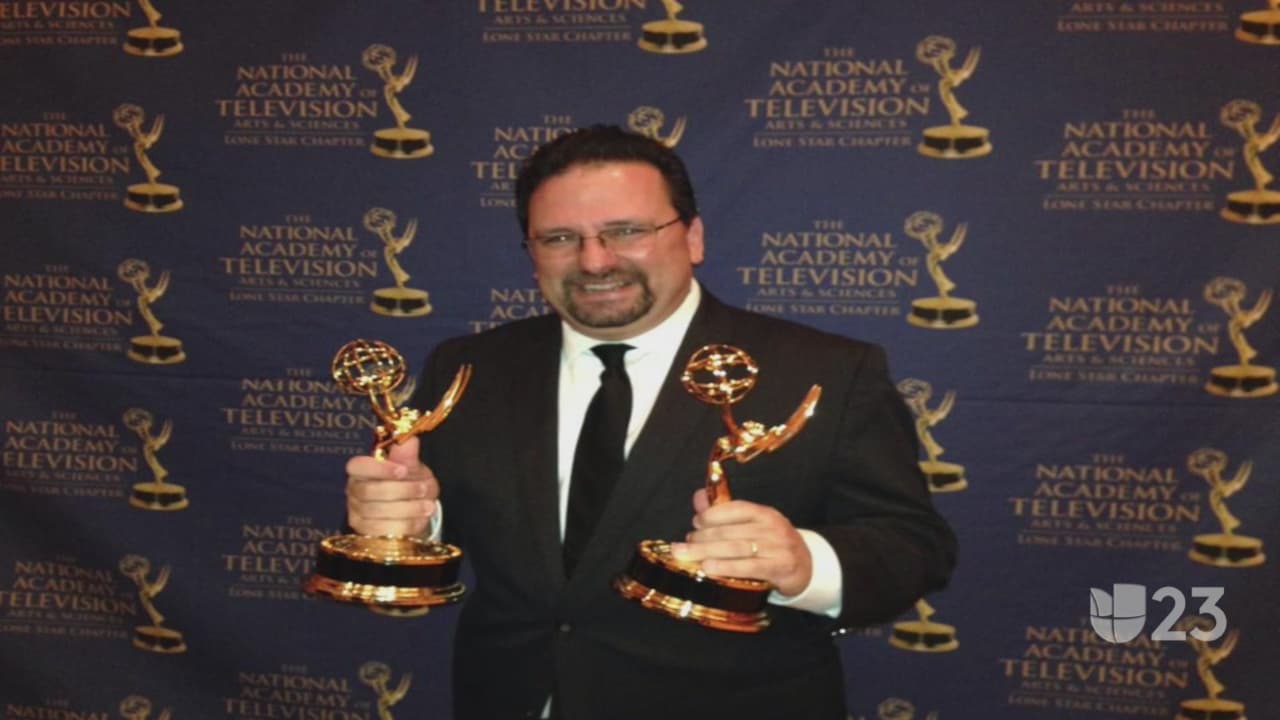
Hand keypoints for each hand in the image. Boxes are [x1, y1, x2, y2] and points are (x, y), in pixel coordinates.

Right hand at [344, 436, 438, 536]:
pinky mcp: (366, 532)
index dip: (379, 469)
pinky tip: (420, 519)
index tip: (403, 470)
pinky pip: (384, 531)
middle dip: (400, 490)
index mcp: (361, 470)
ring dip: (408, 509)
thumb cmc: (409, 480)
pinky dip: (406, 525)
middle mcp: (354, 490)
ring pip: (378, 513)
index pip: (358, 466)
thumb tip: (409, 439)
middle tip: (423, 489)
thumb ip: (407, 454)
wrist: (415, 506)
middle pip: (369, 492)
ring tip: (428, 505)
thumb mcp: (412, 465)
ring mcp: (357, 513)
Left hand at [671, 488, 812, 596]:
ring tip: (688, 555)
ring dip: (708, 552)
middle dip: (703, 538)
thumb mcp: (753, 525)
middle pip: (731, 531)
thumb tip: (699, 497)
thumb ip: (724, 512)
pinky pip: (749, 567)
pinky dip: (726, 567)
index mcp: (764, 513)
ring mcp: (777, 547)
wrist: (807, 567)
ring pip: (736, 548)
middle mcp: (772, 527)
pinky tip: (709, 568)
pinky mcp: (779, 568)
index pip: (735, 508)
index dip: (712, 515)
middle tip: (683, 545)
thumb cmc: (772, 544)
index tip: (695, 523)